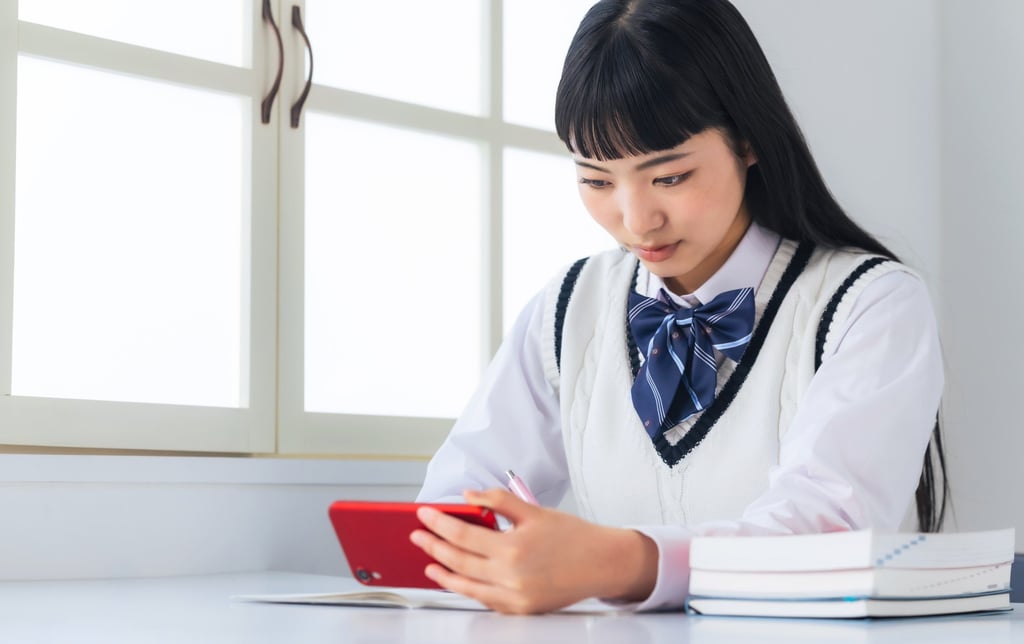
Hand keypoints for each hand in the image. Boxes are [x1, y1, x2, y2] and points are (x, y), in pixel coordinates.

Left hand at [409, 489, 657, 613]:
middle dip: (434, 547)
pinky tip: (458, 580)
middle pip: (459, 562)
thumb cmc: (572, 535)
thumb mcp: (534, 510)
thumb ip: (498, 501)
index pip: (463, 535)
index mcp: (513, 547)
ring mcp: (515, 597)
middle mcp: (512, 576)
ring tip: (429, 564)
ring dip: (444, 575)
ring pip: (468, 587)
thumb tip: (468, 495)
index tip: (424, 515)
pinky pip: (486, 601)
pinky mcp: (521, 609)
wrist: (602, 563)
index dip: (439, 524)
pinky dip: (468, 590)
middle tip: (417, 536)